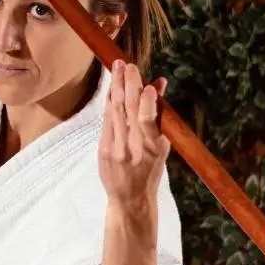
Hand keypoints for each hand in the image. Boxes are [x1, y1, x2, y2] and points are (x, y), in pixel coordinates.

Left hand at [99, 59, 169, 208]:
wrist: (130, 199)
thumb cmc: (151, 172)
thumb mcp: (163, 147)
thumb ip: (160, 116)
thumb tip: (159, 83)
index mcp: (153, 149)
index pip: (148, 121)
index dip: (147, 101)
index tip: (148, 84)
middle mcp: (132, 149)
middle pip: (128, 111)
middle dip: (127, 85)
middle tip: (126, 65)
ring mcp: (115, 150)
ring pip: (114, 113)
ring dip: (116, 88)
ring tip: (116, 68)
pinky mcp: (102, 151)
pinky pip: (106, 122)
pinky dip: (109, 104)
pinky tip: (111, 90)